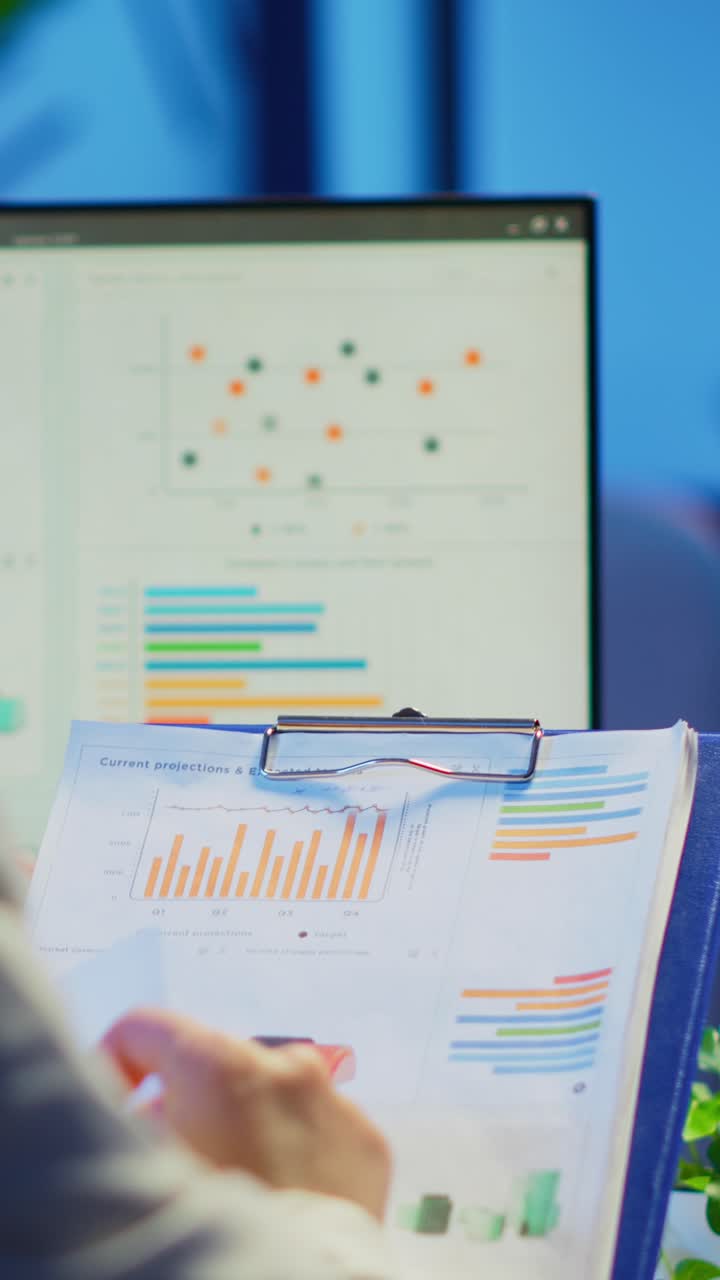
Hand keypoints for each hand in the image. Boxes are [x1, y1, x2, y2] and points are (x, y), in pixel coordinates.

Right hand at [101, 1009, 390, 1220]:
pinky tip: (282, 1197)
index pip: (143, 1028)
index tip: (116, 1106)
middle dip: (189, 1105)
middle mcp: (284, 1065)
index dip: (115, 1064)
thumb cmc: (210, 1234)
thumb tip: (142, 1110)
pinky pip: (317, 1127)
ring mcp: (335, 1100)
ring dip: (246, 1125)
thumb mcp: (144, 1164)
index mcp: (219, 1065)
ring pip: (270, 1094)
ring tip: (238, 1186)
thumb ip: (133, 1120)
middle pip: (212, 1066)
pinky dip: (296, 1152)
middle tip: (179, 1164)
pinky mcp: (368, 1140)